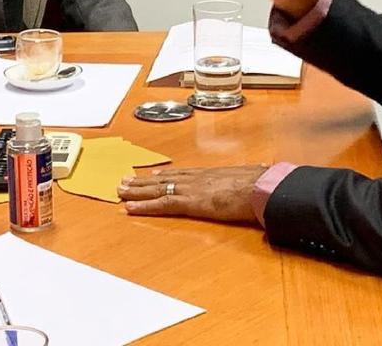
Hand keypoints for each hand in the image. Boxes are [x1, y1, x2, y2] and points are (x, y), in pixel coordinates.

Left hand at [118, 165, 268, 222]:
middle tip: (125, 181)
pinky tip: (129, 208)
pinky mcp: (189, 202)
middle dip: (143, 181)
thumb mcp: (253, 178)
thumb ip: (248, 180)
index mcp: (211, 173)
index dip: (165, 174)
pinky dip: (143, 206)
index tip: (152, 173)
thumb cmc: (261, 184)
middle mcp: (196, 177)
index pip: (182, 172)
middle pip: (164, 178)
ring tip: (120, 191)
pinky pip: (161, 204)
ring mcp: (191, 188)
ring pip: (156, 189)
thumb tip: (260, 176)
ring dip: (137, 191)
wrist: (261, 187)